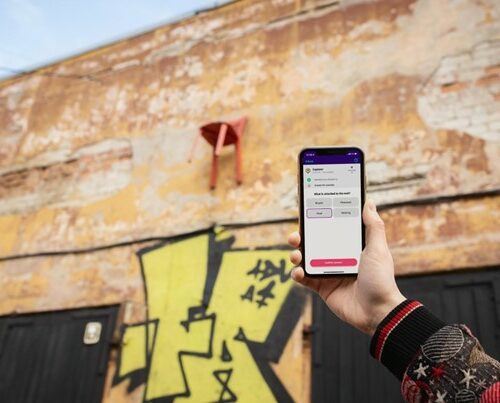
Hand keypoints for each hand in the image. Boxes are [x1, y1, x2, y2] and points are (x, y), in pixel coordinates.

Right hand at [288, 200, 404, 334]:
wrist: (378, 312)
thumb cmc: (381, 280)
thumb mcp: (378, 249)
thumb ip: (373, 226)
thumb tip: (369, 202)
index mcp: (350, 247)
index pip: (331, 230)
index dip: (319, 222)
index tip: (308, 213)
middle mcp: (337, 257)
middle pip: (314, 243)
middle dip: (301, 237)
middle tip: (296, 236)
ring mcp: (328, 273)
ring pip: (305, 259)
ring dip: (296, 254)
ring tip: (296, 255)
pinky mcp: (322, 288)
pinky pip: (304, 279)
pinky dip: (297, 274)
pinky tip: (299, 272)